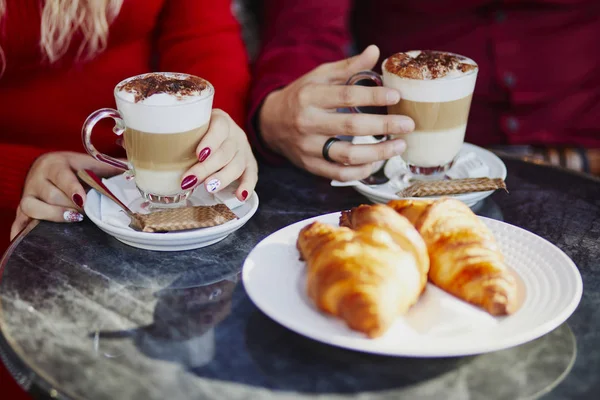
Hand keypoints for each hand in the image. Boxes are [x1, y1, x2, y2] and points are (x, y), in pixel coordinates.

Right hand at [10, 152, 120, 239]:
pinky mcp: (21, 207)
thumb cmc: (74, 167)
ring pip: (32, 206)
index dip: (73, 189)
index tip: (83, 201)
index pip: (63, 177)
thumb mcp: (89, 162)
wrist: (46, 165)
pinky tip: (26, 239)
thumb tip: (135, 168)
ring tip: (72, 219)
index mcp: (55, 164)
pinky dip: (20, 231)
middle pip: (50, 195)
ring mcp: (27, 194)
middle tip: (85, 213)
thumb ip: (111, 166)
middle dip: (68, 206)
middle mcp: (37, 178)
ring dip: (51, 216)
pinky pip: (18, 220)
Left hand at [180, 109, 257, 199]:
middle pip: (225, 152)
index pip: (219, 128)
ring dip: (223, 178)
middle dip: (207, 168)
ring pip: (237, 165)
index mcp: (221, 121)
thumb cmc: (200, 134)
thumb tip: (148, 150)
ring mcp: (244, 151)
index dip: (211, 142)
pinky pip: (252, 176)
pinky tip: (239, 196)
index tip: (199, 155)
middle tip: (191, 180)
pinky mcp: (250, 165)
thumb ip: (180, 133)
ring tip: (208, 188)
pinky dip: (247, 187)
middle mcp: (235, 135)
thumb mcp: (193, 127)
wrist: (224, 134)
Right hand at [258, 44, 413, 181]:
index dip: (373, 95)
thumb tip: (375, 51)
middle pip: (350, 126)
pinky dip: (361, 171)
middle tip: (407, 124)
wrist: (270, 123)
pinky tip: (377, 162)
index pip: (346, 96)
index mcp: (310, 96)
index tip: (396, 96)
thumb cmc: (301, 96)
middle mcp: (307, 123)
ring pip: (347, 155)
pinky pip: (339, 174)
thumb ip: (348, 67)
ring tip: (399, 146)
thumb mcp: (320, 77)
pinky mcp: (310, 166)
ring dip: (378, 153)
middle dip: (383, 125)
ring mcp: (308, 147)